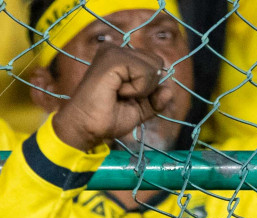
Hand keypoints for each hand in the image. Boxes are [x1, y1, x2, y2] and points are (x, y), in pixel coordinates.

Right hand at [52, 47, 175, 152]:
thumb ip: (156, 100)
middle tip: (122, 96)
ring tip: (118, 94)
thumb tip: (169, 90)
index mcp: (121, 58)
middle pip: (157, 63)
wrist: (86, 128)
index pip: (155, 64)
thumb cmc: (107, 119)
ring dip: (141, 89)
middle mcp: (116, 49)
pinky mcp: (113, 58)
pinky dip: (137, 90)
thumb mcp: (140, 110)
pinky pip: (145, 73)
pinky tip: (117, 92)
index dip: (150, 88)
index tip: (127, 98)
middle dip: (147, 87)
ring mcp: (114, 51)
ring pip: (153, 67)